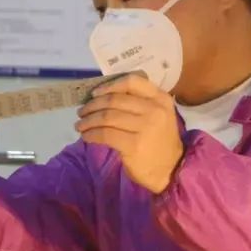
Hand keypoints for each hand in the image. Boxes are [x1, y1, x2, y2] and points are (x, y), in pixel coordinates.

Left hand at [75, 74, 183, 193]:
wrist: (171, 169)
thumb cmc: (159, 141)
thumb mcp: (158, 115)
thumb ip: (139, 102)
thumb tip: (102, 97)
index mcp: (161, 98)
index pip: (132, 82)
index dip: (109, 86)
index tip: (95, 93)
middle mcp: (155, 109)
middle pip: (115, 100)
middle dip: (93, 105)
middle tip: (82, 112)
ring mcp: (146, 127)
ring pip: (107, 116)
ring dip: (89, 121)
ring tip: (80, 125)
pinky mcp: (134, 144)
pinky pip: (105, 134)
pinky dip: (91, 134)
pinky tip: (86, 136)